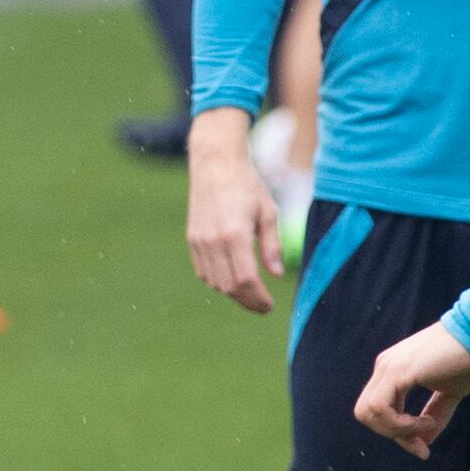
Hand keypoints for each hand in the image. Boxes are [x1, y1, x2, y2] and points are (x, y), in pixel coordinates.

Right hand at [185, 109, 284, 312]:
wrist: (215, 164)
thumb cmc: (247, 185)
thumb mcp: (268, 212)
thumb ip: (272, 245)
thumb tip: (277, 274)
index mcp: (235, 234)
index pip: (246, 280)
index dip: (258, 299)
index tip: (269, 307)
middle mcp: (214, 241)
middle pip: (230, 287)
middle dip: (247, 301)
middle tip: (263, 306)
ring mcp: (200, 241)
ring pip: (215, 282)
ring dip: (233, 293)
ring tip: (250, 293)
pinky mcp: (192, 239)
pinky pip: (203, 272)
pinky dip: (218, 282)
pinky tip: (232, 279)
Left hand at [354, 320, 469, 455]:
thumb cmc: (468, 359)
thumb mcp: (449, 394)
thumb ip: (434, 416)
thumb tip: (423, 444)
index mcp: (392, 370)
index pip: (378, 410)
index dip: (397, 434)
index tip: (422, 448)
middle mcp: (385, 367)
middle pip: (366, 414)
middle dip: (392, 435)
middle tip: (420, 445)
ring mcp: (388, 367)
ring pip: (368, 413)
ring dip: (397, 431)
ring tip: (428, 426)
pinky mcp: (397, 370)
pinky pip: (381, 408)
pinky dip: (401, 424)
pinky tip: (425, 422)